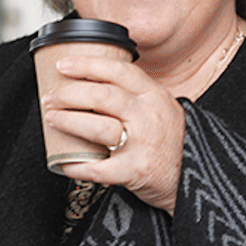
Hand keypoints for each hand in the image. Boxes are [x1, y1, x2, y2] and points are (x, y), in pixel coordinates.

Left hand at [42, 52, 185, 213]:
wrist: (195, 180)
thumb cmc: (170, 141)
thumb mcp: (161, 107)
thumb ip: (135, 93)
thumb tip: (91, 78)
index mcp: (155, 96)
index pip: (119, 71)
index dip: (88, 65)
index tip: (64, 65)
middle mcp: (149, 117)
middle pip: (103, 97)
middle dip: (69, 95)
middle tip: (51, 97)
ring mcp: (142, 145)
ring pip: (98, 128)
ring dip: (68, 121)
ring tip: (52, 119)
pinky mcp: (135, 172)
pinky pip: (98, 169)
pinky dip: (76, 165)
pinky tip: (62, 162)